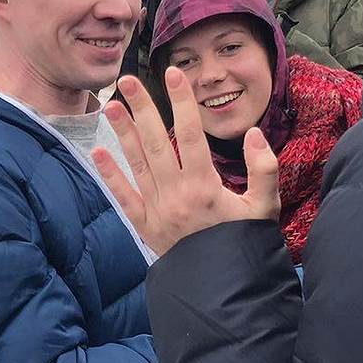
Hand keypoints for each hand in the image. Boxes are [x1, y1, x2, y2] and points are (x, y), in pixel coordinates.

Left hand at [91, 68, 279, 255]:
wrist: (224, 288)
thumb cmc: (245, 244)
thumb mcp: (264, 207)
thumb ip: (263, 169)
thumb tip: (254, 133)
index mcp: (205, 187)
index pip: (191, 134)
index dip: (182, 102)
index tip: (174, 74)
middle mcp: (177, 195)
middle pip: (156, 142)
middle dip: (142, 108)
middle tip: (127, 80)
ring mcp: (157, 210)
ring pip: (137, 164)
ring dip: (122, 133)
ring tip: (110, 105)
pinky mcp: (145, 226)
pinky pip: (124, 197)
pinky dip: (110, 176)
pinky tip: (97, 153)